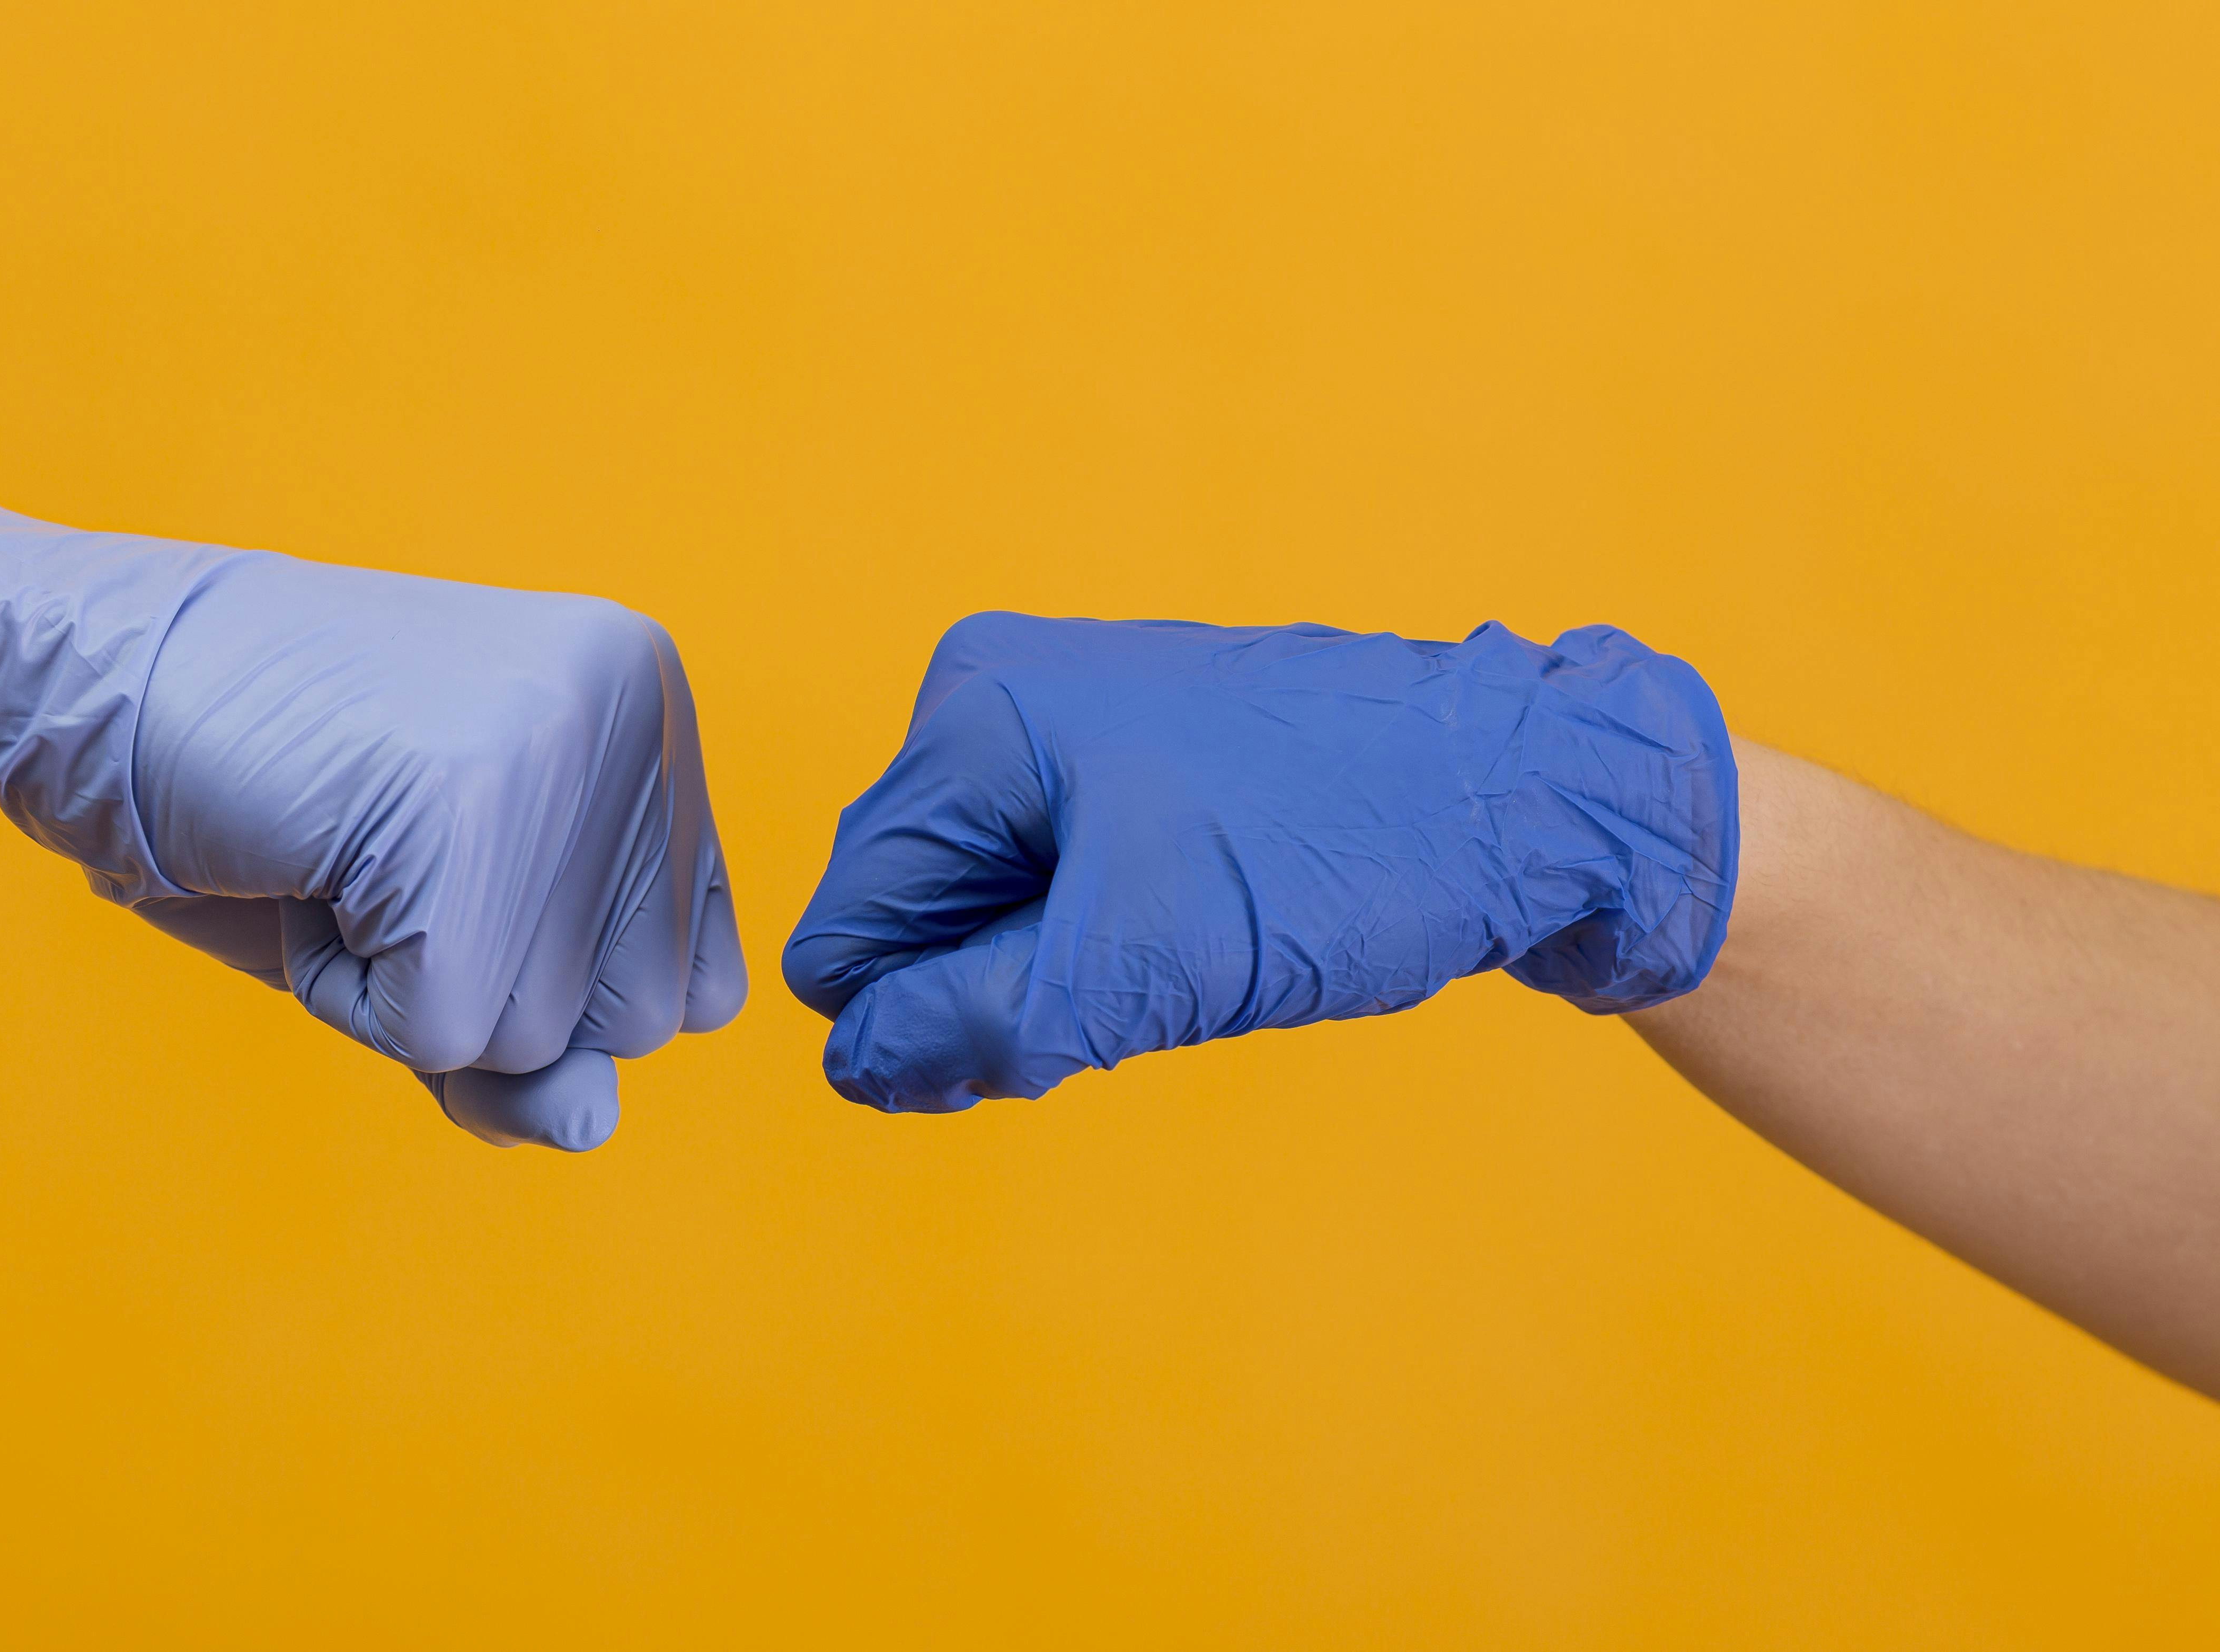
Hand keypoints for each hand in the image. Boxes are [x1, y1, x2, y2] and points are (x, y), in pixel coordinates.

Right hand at [0, 446, 743, 1149]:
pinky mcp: (464, 813)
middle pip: (636, 1020)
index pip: (690, 979)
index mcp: (649, 708)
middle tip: (374, 867)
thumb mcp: (437, 940)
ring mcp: (559, 754)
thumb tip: (592, 1125)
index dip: (547, 983)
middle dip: (488, 995)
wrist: (92, 681)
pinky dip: (344, 995)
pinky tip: (302, 870)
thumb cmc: (270, 808)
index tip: (440, 878)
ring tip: (335, 858)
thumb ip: (536, 1042)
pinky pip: (438, 1031)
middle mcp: (633, 713)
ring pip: (541, 1036)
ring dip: (408, 993)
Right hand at [781, 613, 1733, 1112]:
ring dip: (1058, 975)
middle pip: (909, 916)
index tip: (1048, 1038)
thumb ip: (972, 1025)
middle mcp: (996, 697)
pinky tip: (1201, 932)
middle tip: (1135, 994)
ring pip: (986, 913)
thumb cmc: (1342, 857)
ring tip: (1182, 956)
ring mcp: (1067, 721)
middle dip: (994, 989)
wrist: (1529, 797)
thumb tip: (855, 1069)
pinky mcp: (1130, 758)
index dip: (915, 1021)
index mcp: (973, 718)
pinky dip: (1106, 942)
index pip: (846, 926)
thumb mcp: (1140, 964)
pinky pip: (1055, 886)